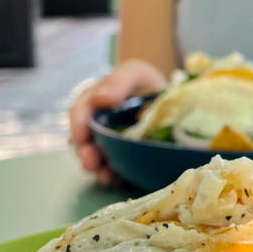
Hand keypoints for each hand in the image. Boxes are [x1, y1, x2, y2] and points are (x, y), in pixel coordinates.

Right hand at [68, 59, 166, 183]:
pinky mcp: (121, 155)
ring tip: (106, 176)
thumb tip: (99, 98)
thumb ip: (119, 80)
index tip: (82, 138)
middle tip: (92, 164)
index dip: (78, 126)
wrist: (175, 101)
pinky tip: (117, 178)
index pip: (79, 112)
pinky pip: (111, 167)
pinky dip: (112, 174)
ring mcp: (108, 140)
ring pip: (96, 156)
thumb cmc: (148, 82)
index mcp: (96, 100)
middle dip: (85, 153)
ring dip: (98, 168)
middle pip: (84, 140)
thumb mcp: (136, 73)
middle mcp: (97, 122)